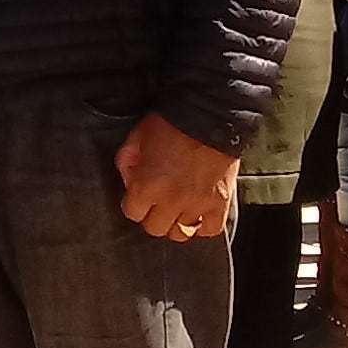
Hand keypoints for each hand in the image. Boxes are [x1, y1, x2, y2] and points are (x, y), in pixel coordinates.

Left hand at [115, 114, 240, 240]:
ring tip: (178, 210)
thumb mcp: (138, 136)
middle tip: (159, 202)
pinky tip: (199, 216)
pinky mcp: (219, 203)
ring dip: (177, 222)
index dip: (135, 203)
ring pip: (181, 233)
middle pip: (155, 228)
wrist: (211, 115)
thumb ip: (127, 161)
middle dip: (154, 215)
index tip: (141, 196)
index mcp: (147, 185)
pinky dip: (204, 225)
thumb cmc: (174, 122)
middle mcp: (171, 200)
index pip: (132, 213)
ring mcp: (197, 204)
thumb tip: (129, 179)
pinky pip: (210, 229)